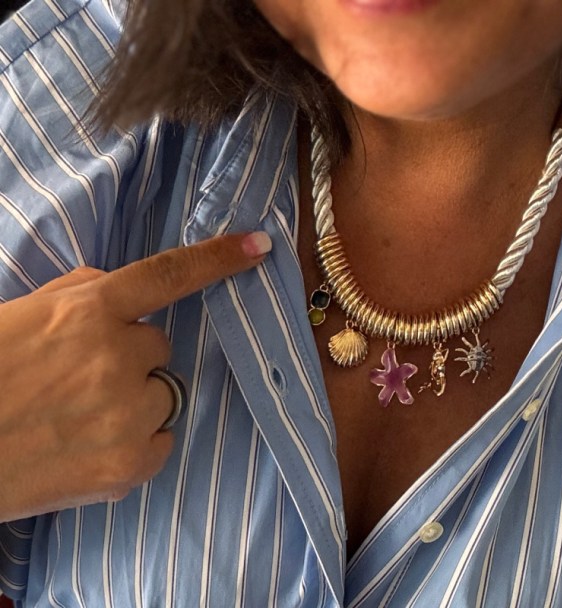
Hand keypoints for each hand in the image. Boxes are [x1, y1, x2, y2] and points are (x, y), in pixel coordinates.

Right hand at [0, 231, 271, 522]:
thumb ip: (78, 297)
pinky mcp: (130, 464)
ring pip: (161, 394)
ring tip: (74, 419)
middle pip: (159, 347)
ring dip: (132, 402)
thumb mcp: (18, 316)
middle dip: (128, 358)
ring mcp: (127, 411)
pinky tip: (86, 448)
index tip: (258, 246)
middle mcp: (117, 355)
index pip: (167, 276)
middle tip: (75, 380)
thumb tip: (120, 290)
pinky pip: (159, 441)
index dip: (217, 258)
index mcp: (86, 311)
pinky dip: (134, 444)